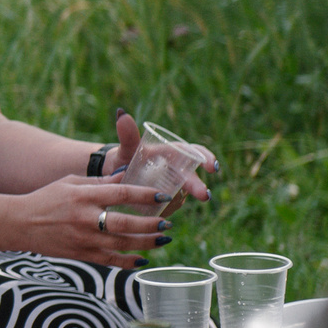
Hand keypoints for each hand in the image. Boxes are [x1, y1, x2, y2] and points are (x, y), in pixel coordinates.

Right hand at [11, 174, 171, 268]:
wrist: (20, 223)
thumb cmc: (47, 199)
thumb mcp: (71, 183)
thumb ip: (101, 182)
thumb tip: (128, 175)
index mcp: (83, 196)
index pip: (120, 194)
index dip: (144, 195)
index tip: (162, 196)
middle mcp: (85, 218)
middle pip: (125, 224)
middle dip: (150, 224)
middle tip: (167, 222)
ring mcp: (83, 239)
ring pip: (122, 244)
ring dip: (147, 243)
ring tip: (164, 239)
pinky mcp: (81, 255)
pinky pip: (111, 260)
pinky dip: (128, 262)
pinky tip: (142, 259)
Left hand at [101, 110, 217, 205]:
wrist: (115, 174)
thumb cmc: (125, 156)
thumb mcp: (127, 148)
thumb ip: (127, 135)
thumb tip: (121, 114)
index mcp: (171, 153)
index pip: (194, 152)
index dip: (206, 158)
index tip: (213, 166)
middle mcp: (176, 170)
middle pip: (191, 177)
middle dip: (198, 186)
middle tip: (204, 196)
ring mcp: (172, 187)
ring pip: (181, 194)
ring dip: (179, 200)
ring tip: (169, 206)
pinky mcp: (165, 201)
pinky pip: (169, 206)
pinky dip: (166, 208)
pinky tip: (159, 212)